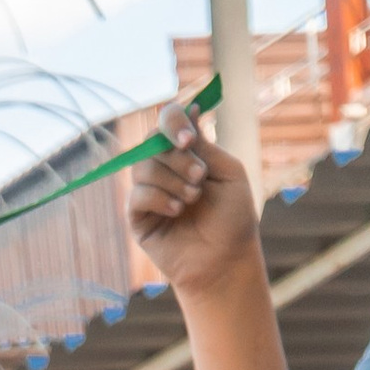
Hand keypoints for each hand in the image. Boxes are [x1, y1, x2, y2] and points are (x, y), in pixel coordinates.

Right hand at [127, 101, 262, 299]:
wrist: (225, 260)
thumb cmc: (232, 218)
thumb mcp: (228, 172)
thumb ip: (206, 145)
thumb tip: (191, 109)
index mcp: (186, 152)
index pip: (168, 120)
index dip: (174, 122)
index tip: (189, 139)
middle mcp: (165, 168)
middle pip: (152, 141)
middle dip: (177, 157)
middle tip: (200, 177)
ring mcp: (149, 192)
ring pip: (143, 167)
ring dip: (171, 179)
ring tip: (193, 198)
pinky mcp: (138, 218)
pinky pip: (137, 195)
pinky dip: (158, 198)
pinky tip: (177, 211)